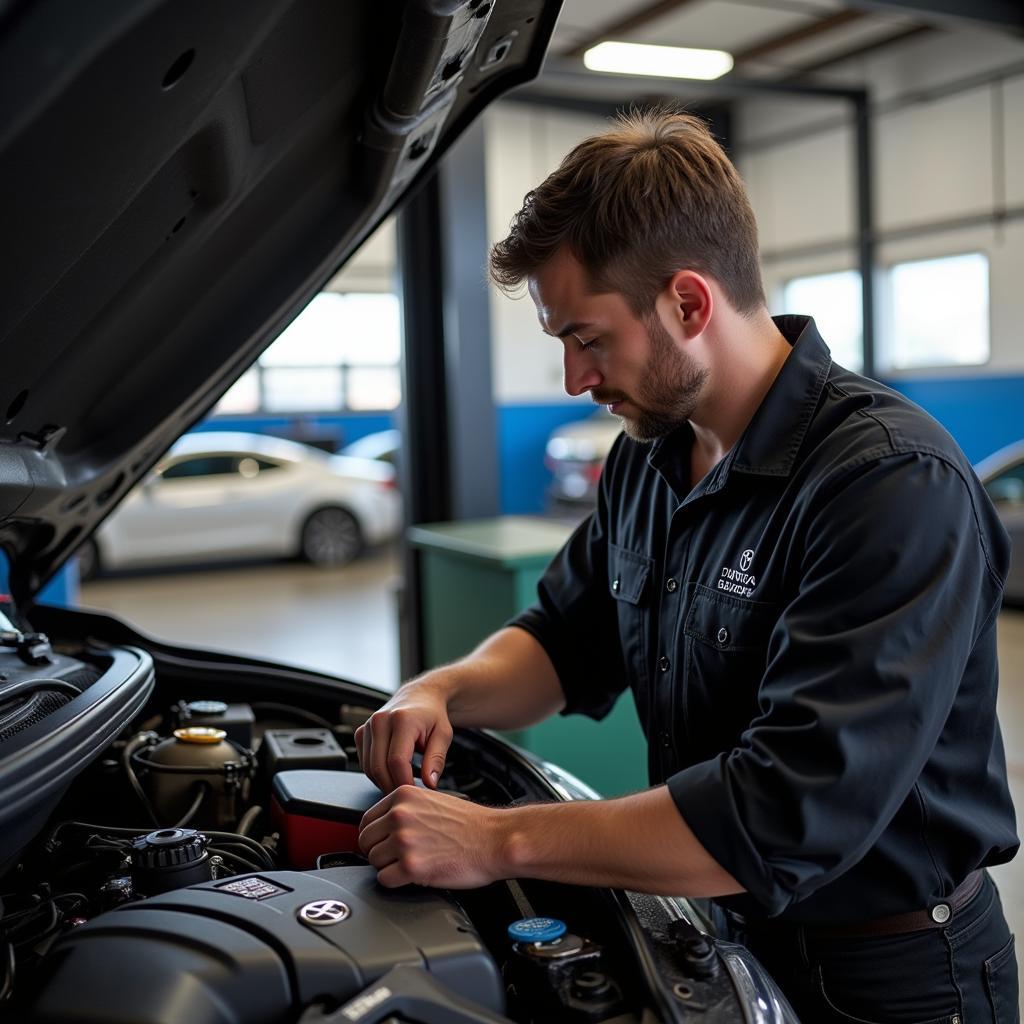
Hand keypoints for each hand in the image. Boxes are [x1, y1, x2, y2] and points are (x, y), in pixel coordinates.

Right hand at [354, 680, 452, 791]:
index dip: (405, 782)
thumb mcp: (443, 735)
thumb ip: (436, 759)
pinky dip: (376, 773)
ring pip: (369, 768)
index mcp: (402, 720)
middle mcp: (380, 721)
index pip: (397, 761)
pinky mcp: (360, 733)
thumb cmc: (432, 715)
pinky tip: (392, 773)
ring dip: (384, 782)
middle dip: (393, 787)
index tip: (416, 792)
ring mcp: (367, 726)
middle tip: (409, 793)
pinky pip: (364, 763)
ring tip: (403, 783)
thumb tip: (429, 784)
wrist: (419, 696)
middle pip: (378, 767)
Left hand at [358, 786, 506, 888]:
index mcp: (403, 796)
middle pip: (366, 841)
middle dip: (379, 852)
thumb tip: (382, 827)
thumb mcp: (432, 801)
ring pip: (373, 862)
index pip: (366, 820)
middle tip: (398, 857)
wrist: (495, 839)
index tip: (383, 843)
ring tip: (411, 864)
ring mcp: (404, 841)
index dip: (375, 836)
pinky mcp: (412, 867)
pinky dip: (396, 882)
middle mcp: (400, 815)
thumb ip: (405, 810)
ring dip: (389, 867)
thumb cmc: (471, 824)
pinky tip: (414, 875)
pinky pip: (384, 880)